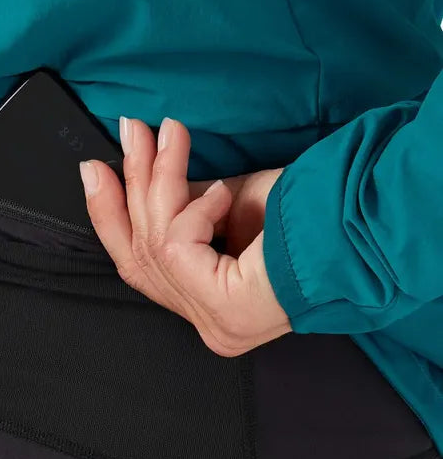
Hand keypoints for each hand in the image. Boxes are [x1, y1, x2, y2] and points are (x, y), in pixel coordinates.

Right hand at [78, 116, 291, 356]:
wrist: (361, 221)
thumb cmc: (309, 213)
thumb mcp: (229, 203)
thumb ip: (183, 204)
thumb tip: (144, 182)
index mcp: (213, 308)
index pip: (141, 268)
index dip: (111, 217)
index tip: (96, 170)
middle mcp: (212, 327)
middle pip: (138, 257)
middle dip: (127, 188)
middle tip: (129, 131)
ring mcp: (218, 325)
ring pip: (153, 245)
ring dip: (157, 179)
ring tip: (169, 134)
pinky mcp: (226, 310)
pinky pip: (177, 247)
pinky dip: (193, 208)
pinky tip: (222, 194)